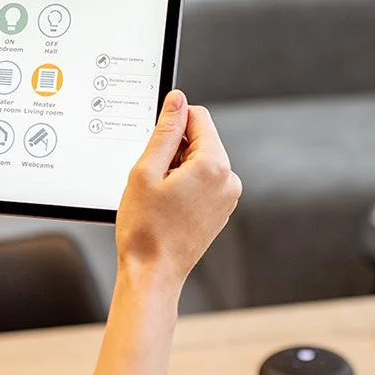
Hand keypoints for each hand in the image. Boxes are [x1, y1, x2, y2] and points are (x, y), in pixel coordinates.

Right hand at [115, 89, 241, 292]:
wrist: (152, 274)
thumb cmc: (145, 230)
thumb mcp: (146, 171)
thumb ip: (164, 130)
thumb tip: (177, 100)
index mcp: (214, 166)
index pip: (197, 116)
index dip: (171, 123)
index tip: (154, 144)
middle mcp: (229, 179)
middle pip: (200, 138)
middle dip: (173, 149)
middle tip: (153, 178)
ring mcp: (228, 197)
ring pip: (200, 160)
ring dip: (177, 167)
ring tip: (159, 195)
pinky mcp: (221, 209)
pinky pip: (203, 180)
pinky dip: (184, 183)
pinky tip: (168, 204)